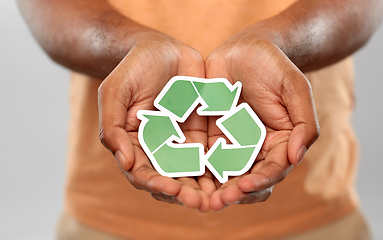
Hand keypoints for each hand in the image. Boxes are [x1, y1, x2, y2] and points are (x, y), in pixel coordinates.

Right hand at [98, 33, 214, 211]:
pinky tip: (232, 175)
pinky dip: (220, 167)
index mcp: (134, 144)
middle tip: (201, 203)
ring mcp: (180, 143)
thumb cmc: (133, 69)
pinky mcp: (200, 134)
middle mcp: (157, 149)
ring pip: (192, 172)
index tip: (173, 189)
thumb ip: (113, 127)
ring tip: (219, 197)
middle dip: (185, 193)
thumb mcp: (115, 93)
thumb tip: (125, 162)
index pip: (143, 173)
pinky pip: (211, 153)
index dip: (156, 184)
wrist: (161, 49)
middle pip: (170, 179)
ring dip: (204, 187)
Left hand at [205, 35, 319, 210]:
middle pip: (246, 179)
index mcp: (280, 143)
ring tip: (198, 198)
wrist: (245, 50)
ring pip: (223, 175)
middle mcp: (257, 150)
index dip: (261, 180)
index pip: (272, 170)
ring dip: (212, 189)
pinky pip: (203, 157)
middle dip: (233, 193)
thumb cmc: (274, 66)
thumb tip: (295, 157)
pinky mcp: (212, 138)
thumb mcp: (295, 89)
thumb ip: (303, 123)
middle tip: (217, 201)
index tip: (245, 185)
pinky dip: (195, 170)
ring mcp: (233, 145)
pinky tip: (183, 177)